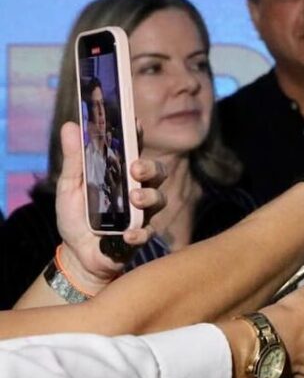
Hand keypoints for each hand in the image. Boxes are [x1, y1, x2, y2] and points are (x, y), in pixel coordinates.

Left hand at [55, 122, 164, 292]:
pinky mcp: (140, 236)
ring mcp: (142, 213)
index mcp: (121, 174)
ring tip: (134, 198)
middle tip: (136, 168)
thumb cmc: (76, 215)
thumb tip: (70, 125)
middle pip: (157, 172)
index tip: (135, 124)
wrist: (76, 253)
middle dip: (150, 167)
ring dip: (149, 196)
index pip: (134, 150)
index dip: (137, 135)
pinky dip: (139, 233)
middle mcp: (137, 189)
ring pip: (159, 199)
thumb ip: (74, 158)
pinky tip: (127, 234)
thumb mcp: (70, 185)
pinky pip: (148, 232)